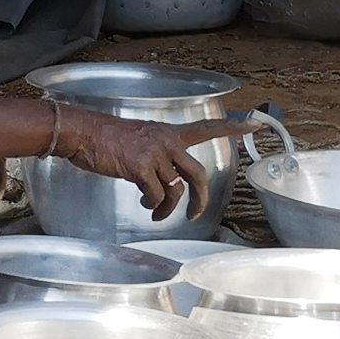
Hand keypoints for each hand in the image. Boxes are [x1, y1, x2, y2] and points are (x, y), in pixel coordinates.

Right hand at [55, 110, 222, 220]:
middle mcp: (167, 141)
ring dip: (168, 208)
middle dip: (200, 199)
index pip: (208, 127)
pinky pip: (157, 195)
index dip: (234, 127)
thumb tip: (163, 180)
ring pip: (176, 190)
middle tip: (195, 213)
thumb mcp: (139, 138)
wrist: (83, 133)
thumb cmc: (106, 138)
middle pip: (198, 174)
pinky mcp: (141, 168)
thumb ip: (158, 154)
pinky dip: (153, 205)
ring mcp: (155, 154)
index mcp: (169, 133)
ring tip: (156, 211)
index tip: (256, 125)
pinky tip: (145, 204)